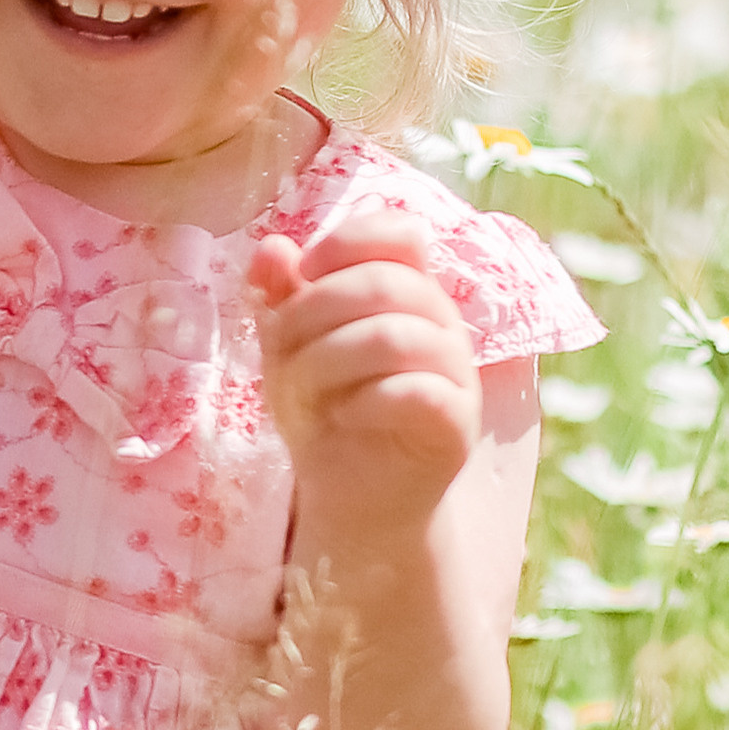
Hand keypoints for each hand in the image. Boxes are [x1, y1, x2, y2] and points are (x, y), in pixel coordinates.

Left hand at [247, 211, 483, 520]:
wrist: (353, 495)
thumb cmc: (325, 409)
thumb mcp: (289, 348)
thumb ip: (281, 297)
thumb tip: (272, 247)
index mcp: (406, 290)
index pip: (399, 234)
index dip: (349, 240)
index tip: (306, 271)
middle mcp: (440, 322)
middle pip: (385, 283)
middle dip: (312, 312)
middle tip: (282, 352)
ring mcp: (456, 373)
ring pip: (397, 336)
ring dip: (329, 360)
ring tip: (302, 391)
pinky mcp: (457, 423)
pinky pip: (419, 392)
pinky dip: (368, 400)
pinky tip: (344, 415)